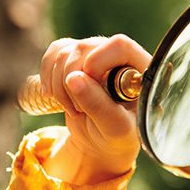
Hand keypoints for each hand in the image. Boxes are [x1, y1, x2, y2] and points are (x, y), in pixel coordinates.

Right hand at [39, 34, 152, 183]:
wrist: (102, 142)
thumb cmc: (119, 137)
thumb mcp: (115, 128)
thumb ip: (99, 105)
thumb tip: (73, 78)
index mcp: (141, 69)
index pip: (119, 46)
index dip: (97, 63)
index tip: (88, 89)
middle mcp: (119, 56)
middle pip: (85, 48)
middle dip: (72, 82)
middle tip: (79, 110)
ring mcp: (95, 54)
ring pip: (65, 52)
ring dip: (59, 84)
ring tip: (73, 109)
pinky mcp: (75, 58)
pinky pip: (54, 52)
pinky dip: (47, 75)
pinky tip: (53, 95)